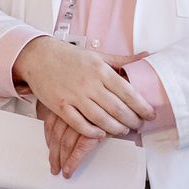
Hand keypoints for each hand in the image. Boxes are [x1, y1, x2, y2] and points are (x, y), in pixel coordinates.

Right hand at [12, 38, 153, 137]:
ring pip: (101, 119)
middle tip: (138, 125)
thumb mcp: (98, 55)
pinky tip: (101, 133)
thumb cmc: (69, 56)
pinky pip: (80, 124)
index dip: (143, 107)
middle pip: (118, 109)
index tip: (150, 115)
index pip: (129, 93)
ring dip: (116, 128)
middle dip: (133, 121)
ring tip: (123, 130)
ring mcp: (73, 95)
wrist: (38, 56)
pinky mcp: (60, 106)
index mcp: (101, 70)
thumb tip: (147, 55)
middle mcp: (89, 83)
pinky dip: (93, 132)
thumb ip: (123, 60)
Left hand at [41, 105, 103, 177]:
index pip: (50, 124)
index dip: (48, 139)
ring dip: (61, 159)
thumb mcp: (85, 100)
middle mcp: (71, 111)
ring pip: (65, 143)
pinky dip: (74, 160)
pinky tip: (70, 168)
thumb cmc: (105, 99)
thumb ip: (75, 110)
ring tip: (62, 170)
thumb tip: (63, 128)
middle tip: (54, 165)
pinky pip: (79, 148)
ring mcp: (81, 120)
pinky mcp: (94, 130)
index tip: (49, 147)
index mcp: (66, 104)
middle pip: (56, 136)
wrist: (125, 95)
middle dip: (54, 153)